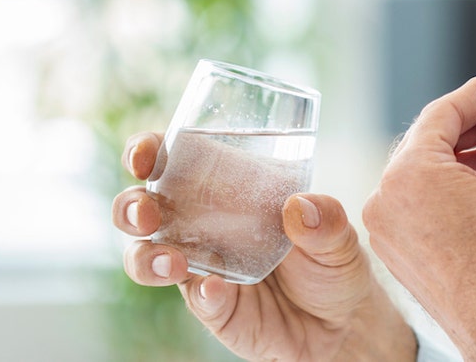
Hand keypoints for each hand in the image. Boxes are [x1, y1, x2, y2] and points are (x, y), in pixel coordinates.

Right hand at [112, 131, 415, 361]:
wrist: (343, 324)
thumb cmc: (332, 263)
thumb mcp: (339, 236)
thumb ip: (326, 220)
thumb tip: (301, 207)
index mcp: (226, 188)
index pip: (175, 160)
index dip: (149, 151)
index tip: (144, 156)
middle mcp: (202, 225)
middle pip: (143, 208)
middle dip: (132, 207)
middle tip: (147, 214)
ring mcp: (202, 267)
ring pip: (148, 257)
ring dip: (147, 256)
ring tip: (171, 261)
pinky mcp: (214, 307)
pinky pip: (196, 298)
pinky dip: (201, 293)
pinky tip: (215, 289)